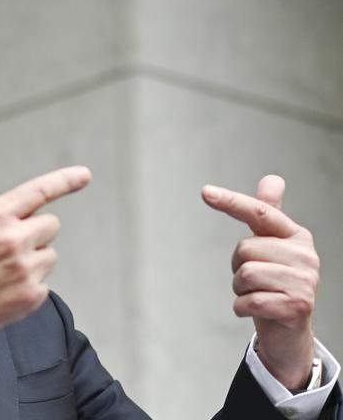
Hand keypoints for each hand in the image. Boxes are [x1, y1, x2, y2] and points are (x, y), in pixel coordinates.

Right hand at [0, 166, 91, 359]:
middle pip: (49, 226)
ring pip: (48, 257)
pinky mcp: (29, 297)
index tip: (84, 175)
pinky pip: (43, 285)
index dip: (65, 180)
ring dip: (32, 263)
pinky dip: (27, 289)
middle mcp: (12, 238)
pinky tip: (0, 294)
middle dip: (34, 235)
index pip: (38, 191)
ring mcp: (24, 269)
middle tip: (8, 251)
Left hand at [202, 175, 318, 389]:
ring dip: (240, 289)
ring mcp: (305, 282)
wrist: (288, 331)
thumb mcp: (270, 247)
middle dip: (238, 267)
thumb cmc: (274, 283)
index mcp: (296, 235)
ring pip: (245, 274)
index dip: (231, 201)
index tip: (205, 192)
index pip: (259, 212)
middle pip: (243, 249)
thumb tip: (273, 178)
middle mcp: (305, 255)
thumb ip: (268, 214)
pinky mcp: (298, 307)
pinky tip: (256, 311)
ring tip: (258, 294)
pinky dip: (242, 308)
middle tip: (255, 281)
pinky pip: (249, 301)